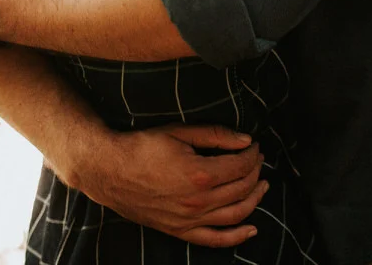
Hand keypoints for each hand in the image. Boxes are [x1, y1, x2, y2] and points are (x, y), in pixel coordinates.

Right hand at [74, 124, 267, 246]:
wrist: (110, 170)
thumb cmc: (143, 147)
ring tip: (262, 186)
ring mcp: (189, 220)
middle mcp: (198, 201)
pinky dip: (237, 237)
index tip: (254, 146)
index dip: (252, 154)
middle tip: (257, 160)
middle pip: (242, 188)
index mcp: (200, 174)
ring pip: (236, 214)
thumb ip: (216, 135)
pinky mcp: (179, 231)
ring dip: (254, 199)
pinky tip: (251, 229)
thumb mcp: (180, 132)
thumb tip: (246, 140)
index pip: (240, 165)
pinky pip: (215, 239)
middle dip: (255, 172)